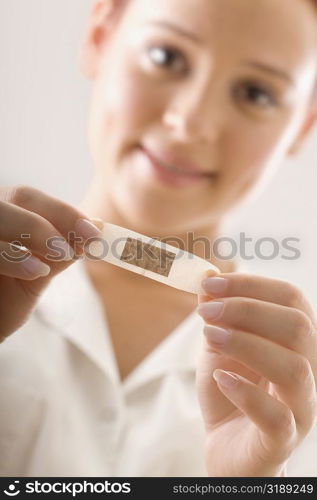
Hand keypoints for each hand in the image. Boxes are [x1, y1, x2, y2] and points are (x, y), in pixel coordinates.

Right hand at [0, 185, 101, 340]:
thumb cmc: (2, 299)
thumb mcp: (35, 274)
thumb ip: (59, 253)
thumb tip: (94, 231)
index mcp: (3, 213)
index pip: (29, 198)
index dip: (63, 212)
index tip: (93, 231)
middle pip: (14, 198)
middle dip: (48, 221)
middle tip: (75, 246)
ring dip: (33, 234)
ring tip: (56, 260)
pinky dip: (12, 258)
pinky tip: (34, 272)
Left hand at [196, 272, 316, 476]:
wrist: (227, 446)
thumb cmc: (228, 391)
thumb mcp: (218, 347)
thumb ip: (217, 316)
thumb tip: (207, 278)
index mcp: (296, 341)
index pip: (291, 299)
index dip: (251, 285)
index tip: (210, 284)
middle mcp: (308, 370)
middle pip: (297, 327)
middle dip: (247, 310)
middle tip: (205, 312)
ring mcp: (300, 407)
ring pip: (293, 368)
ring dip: (246, 344)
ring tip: (209, 336)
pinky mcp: (283, 440)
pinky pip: (277, 416)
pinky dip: (246, 392)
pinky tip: (221, 378)